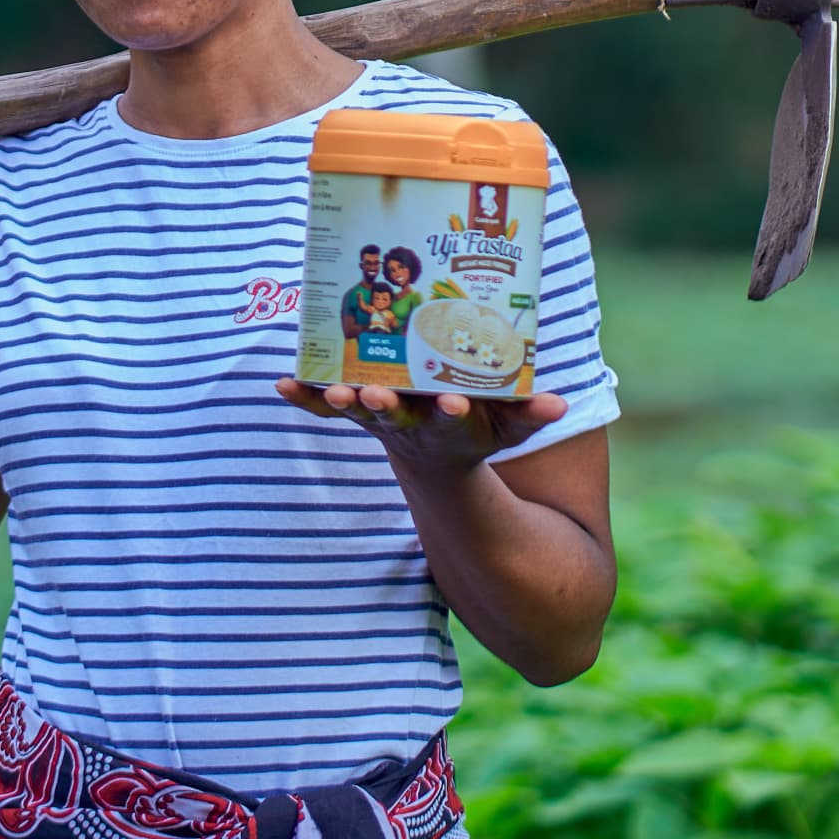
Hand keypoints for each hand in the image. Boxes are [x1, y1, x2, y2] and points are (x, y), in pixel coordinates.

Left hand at [274, 378, 567, 480]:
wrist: (434, 455)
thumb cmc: (477, 429)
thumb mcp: (508, 427)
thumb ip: (530, 414)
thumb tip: (559, 405)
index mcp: (450, 425)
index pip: (453, 419)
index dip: (454, 411)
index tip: (455, 402)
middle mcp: (410, 425)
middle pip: (395, 417)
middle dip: (385, 407)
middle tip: (373, 396)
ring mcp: (379, 420)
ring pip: (356, 413)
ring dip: (339, 402)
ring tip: (328, 391)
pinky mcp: (355, 413)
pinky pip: (324, 408)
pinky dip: (303, 397)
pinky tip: (280, 383)